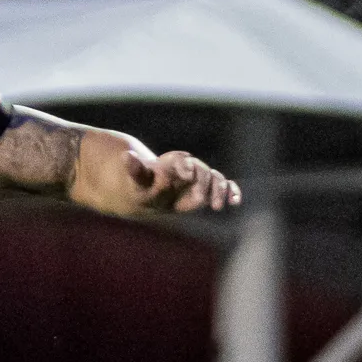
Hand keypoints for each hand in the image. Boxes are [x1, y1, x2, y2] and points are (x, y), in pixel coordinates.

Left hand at [126, 147, 240, 215]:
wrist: (150, 188)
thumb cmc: (142, 183)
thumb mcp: (136, 178)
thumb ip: (135, 169)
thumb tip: (126, 155)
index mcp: (171, 163)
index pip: (181, 161)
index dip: (185, 166)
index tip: (186, 174)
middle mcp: (188, 168)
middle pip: (201, 171)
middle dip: (203, 183)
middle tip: (202, 200)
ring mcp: (199, 178)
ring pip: (214, 178)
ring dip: (219, 190)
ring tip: (217, 206)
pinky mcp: (206, 189)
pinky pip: (223, 187)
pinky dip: (231, 191)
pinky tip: (235, 201)